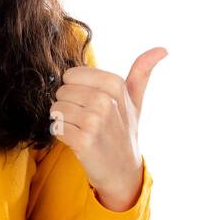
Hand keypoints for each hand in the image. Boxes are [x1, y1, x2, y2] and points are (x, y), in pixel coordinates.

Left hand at [50, 47, 167, 210]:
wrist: (122, 170)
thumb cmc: (124, 130)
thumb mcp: (135, 99)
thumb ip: (142, 71)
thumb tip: (163, 48)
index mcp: (116, 85)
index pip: (71, 75)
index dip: (75, 90)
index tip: (91, 103)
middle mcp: (106, 101)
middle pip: (61, 92)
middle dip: (68, 106)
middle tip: (86, 120)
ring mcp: (95, 122)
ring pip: (56, 109)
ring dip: (64, 121)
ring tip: (82, 130)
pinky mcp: (84, 142)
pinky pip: (56, 128)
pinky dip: (62, 135)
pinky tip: (78, 141)